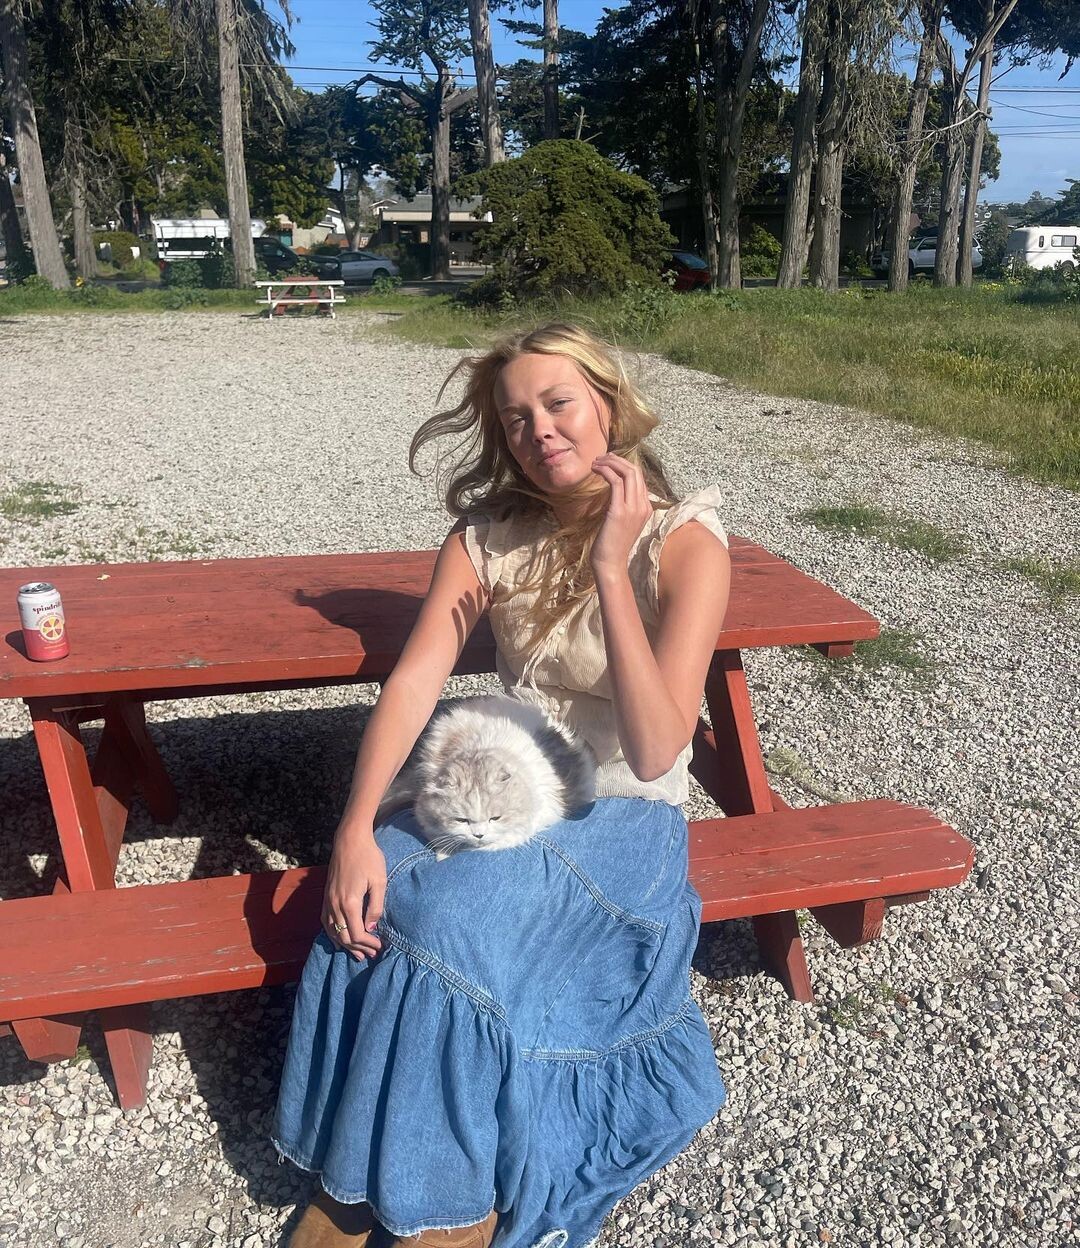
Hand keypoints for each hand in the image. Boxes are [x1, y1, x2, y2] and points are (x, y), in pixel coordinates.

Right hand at [323, 826, 385, 960]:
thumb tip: (371, 928)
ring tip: (357, 954)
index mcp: (349, 903)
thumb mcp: (379, 881)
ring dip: (345, 945)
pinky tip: (338, 940)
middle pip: (344, 936)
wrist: (349, 840)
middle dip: (358, 948)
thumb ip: (376, 907)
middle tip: (371, 954)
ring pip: (333, 931)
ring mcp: (328, 900)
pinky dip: (332, 934)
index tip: (380, 947)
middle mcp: (335, 904)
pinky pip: (325, 921)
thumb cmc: (368, 858)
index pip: (357, 934)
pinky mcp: (326, 896)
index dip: (368, 944)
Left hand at [589, 453, 651, 579]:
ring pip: (628, 473)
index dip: (624, 465)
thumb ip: (622, 505)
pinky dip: (605, 471)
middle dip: (618, 460)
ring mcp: (633, 508)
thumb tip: (613, 490)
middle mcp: (643, 506)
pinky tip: (595, 470)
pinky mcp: (619, 511)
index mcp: (646, 508)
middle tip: (601, 458)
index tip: (609, 462)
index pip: (639, 478)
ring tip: (596, 462)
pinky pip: (615, 481)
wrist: (610, 564)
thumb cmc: (611, 545)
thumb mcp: (621, 522)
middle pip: (636, 471)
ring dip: (611, 462)